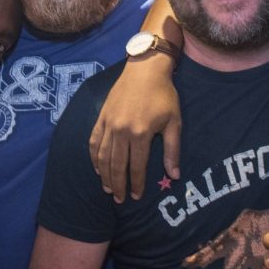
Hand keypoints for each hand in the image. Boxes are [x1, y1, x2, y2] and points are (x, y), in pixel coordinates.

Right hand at [88, 50, 180, 202]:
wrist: (145, 69)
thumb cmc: (164, 95)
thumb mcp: (174, 122)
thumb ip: (173, 150)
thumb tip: (174, 175)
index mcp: (140, 133)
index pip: (137, 166)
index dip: (136, 184)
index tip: (136, 196)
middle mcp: (121, 131)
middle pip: (117, 165)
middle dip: (118, 184)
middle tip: (119, 199)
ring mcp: (109, 124)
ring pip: (103, 156)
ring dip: (104, 175)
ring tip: (107, 188)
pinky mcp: (102, 117)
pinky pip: (94, 141)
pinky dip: (94, 156)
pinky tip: (97, 167)